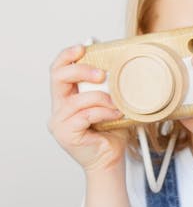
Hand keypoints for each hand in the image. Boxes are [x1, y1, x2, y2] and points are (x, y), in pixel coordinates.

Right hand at [47, 44, 127, 172]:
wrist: (111, 160)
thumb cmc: (111, 132)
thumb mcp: (110, 102)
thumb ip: (108, 86)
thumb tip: (120, 62)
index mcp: (66, 97)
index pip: (58, 69)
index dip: (67, 55)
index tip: (83, 47)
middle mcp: (58, 108)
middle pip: (59, 77)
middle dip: (82, 70)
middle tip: (102, 74)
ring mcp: (59, 121)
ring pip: (78, 99)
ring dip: (102, 98)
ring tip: (117, 105)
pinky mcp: (65, 133)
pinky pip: (85, 115)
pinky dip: (103, 112)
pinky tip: (115, 115)